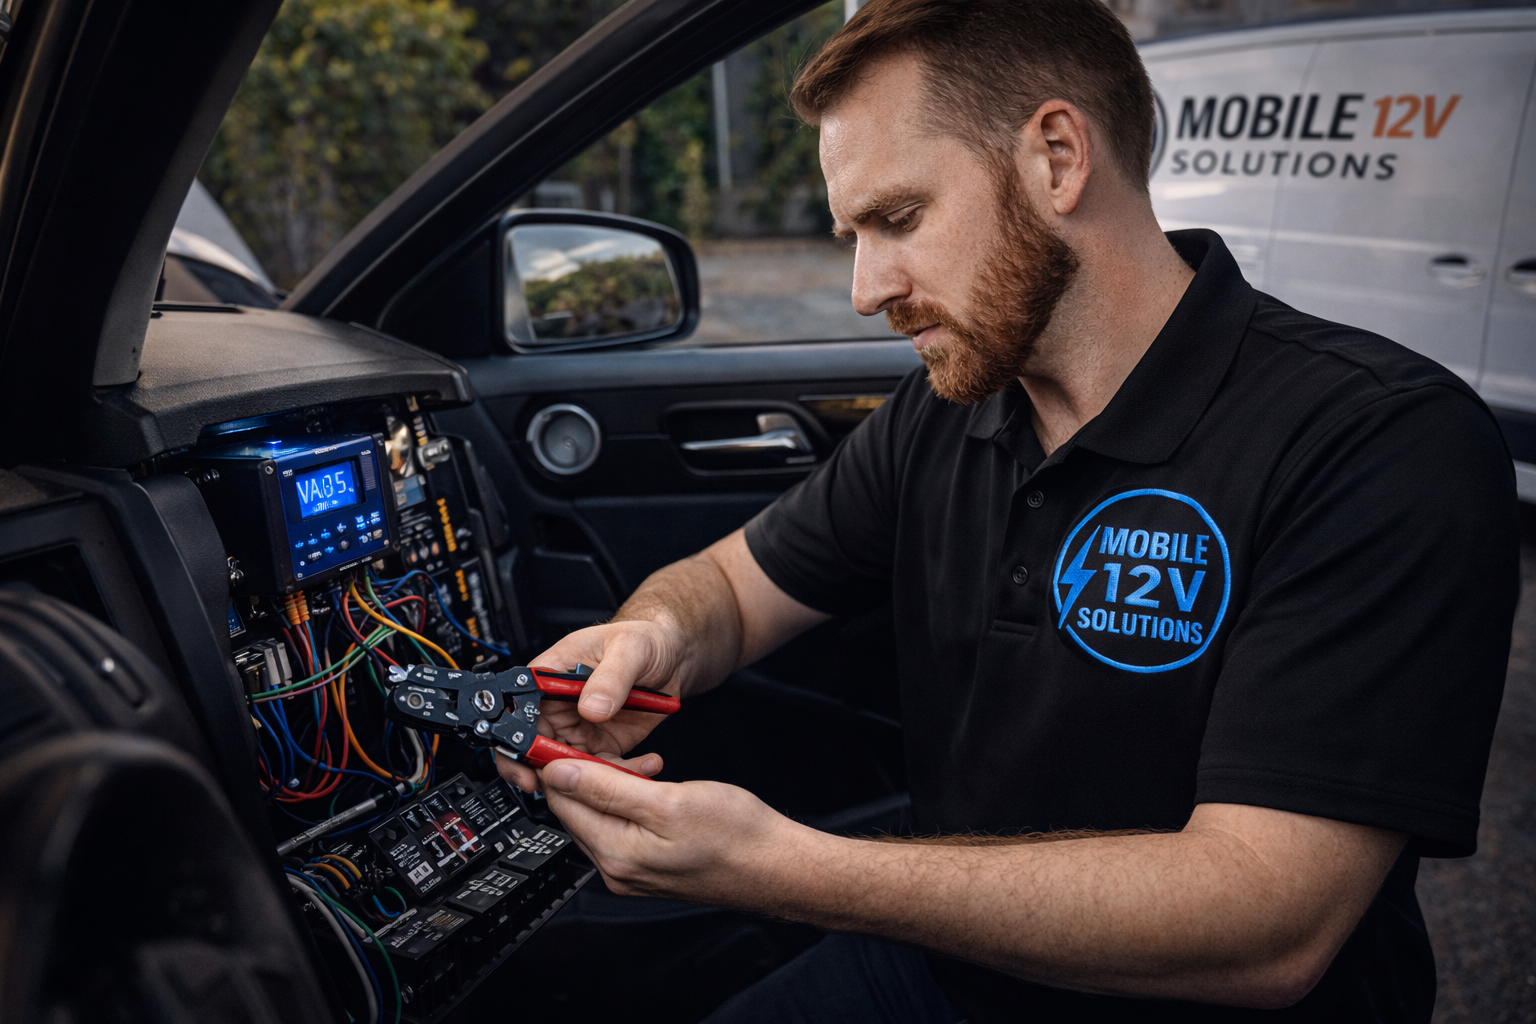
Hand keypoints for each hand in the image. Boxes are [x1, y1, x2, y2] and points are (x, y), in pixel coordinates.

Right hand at [496, 619, 683, 791]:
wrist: (672, 656)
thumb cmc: (642, 640)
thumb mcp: (628, 648)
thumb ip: (610, 677)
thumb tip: (591, 707)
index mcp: (550, 676)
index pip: (519, 711)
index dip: (517, 741)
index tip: (531, 761)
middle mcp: (558, 706)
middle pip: (534, 748)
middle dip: (548, 771)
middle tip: (574, 784)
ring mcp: (579, 728)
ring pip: (566, 767)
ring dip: (589, 780)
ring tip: (621, 775)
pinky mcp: (602, 745)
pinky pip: (600, 772)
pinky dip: (620, 776)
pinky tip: (645, 765)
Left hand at [536, 755, 808, 906]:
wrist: (776, 866)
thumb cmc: (736, 836)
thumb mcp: (668, 800)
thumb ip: (608, 787)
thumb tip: (561, 773)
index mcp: (615, 853)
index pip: (562, 802)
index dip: (559, 763)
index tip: (564, 735)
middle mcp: (617, 869)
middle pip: (578, 811)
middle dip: (589, 773)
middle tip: (617, 746)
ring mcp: (634, 871)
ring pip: (602, 816)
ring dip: (615, 784)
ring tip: (646, 765)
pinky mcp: (650, 867)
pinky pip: (624, 827)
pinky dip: (633, 800)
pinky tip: (655, 785)